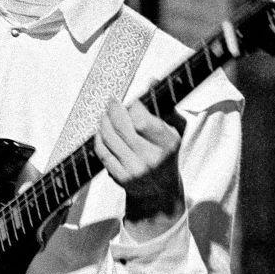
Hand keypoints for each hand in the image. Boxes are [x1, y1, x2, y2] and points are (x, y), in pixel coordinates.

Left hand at [94, 98, 183, 224]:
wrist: (161, 192)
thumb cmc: (168, 154)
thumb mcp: (175, 129)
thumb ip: (165, 105)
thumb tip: (152, 81)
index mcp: (167, 144)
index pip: (142, 120)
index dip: (133, 107)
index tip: (132, 101)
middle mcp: (151, 158)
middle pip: (121, 127)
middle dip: (113, 109)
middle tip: (112, 101)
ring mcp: (134, 169)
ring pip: (109, 138)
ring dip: (104, 121)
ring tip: (106, 114)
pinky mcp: (120, 178)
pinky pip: (102, 153)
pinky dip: (99, 138)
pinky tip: (101, 131)